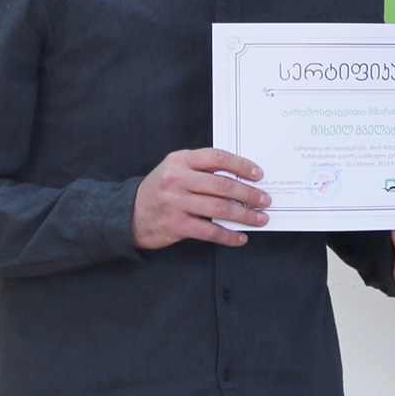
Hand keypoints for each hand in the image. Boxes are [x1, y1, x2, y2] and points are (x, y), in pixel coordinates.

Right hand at [132, 148, 268, 249]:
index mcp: (180, 160)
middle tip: (265, 200)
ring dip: (244, 215)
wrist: (129, 214)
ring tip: (259, 218)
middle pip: (222, 185)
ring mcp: (175, 202)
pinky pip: (209, 231)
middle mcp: (177, 179)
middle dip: (249, 193)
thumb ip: (201, 168)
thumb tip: (239, 177)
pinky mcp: (176, 225)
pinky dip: (228, 236)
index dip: (241, 165)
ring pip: (219, 208)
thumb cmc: (160, 190)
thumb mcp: (175, 169)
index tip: (258, 174)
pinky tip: (240, 237)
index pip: (217, 158)